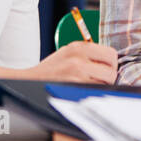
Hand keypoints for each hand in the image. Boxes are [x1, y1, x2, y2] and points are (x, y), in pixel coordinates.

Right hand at [0, 41, 119, 96]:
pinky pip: (94, 92)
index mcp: (78, 47)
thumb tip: (112, 62)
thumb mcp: (68, 53)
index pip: (111, 54)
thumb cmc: (51, 70)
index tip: (106, 68)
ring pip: (105, 83)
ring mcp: (76, 74)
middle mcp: (78, 58)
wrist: (28, 81)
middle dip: (108, 77)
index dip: (111, 64)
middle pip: (111, 70)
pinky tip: (81, 91)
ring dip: (100, 86)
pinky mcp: (73, 87)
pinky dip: (91, 93)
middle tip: (98, 79)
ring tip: (86, 85)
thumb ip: (88, 54)